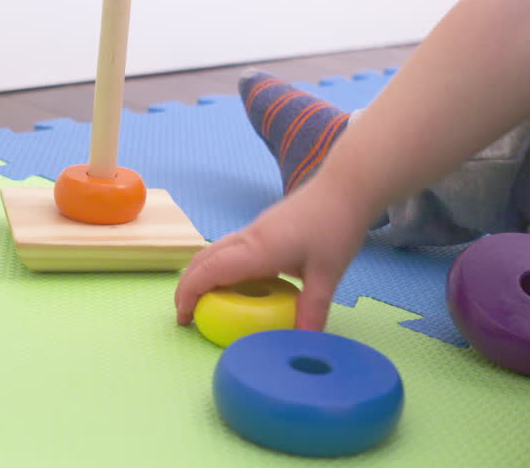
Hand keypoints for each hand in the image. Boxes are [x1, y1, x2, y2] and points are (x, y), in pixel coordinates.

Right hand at [174, 176, 372, 330]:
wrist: (345, 187)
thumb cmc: (336, 225)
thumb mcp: (328, 273)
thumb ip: (313, 309)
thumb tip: (303, 342)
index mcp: (259, 249)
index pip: (209, 270)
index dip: (189, 294)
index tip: (183, 318)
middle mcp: (248, 238)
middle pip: (202, 259)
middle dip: (186, 288)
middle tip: (186, 317)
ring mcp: (253, 230)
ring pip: (213, 251)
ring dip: (200, 275)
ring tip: (203, 303)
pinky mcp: (262, 228)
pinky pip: (228, 249)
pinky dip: (217, 268)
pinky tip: (233, 285)